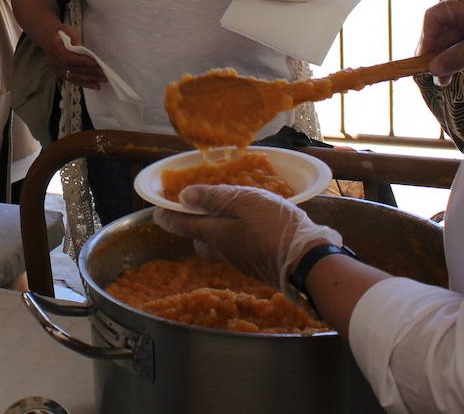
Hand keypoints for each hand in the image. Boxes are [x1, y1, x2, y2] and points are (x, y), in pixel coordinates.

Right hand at [41, 23, 102, 88]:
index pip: (67, 57)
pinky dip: (85, 83)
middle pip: (72, 69)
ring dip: (89, 80)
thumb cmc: (60, 32)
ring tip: (102, 80)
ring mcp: (55, 69)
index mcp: (52, 48)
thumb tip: (83, 50)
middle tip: (103, 72)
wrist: (48, 37)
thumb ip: (74, 39)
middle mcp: (52, 61)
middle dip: (89, 72)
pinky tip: (95, 85)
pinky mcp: (60, 74)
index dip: (81, 61)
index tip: (95, 62)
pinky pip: (73, 80)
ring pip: (74, 77)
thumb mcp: (67, 29)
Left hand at [153, 184, 341, 297]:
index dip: (167, 216)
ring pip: (218, 247)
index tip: (157, 212)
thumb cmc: (273, 226)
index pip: (182, 225)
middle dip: (193, 227)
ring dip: (215, 233)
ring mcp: (240, 261)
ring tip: (225, 217)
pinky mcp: (257, 266)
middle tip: (195, 212)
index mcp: (214, 233)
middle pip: (199, 240)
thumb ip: (214, 198)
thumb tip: (184, 196)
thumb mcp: (243, 202)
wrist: (306, 263)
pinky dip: (235, 239)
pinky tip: (249, 229)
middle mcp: (222, 251)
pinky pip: (237, 251)